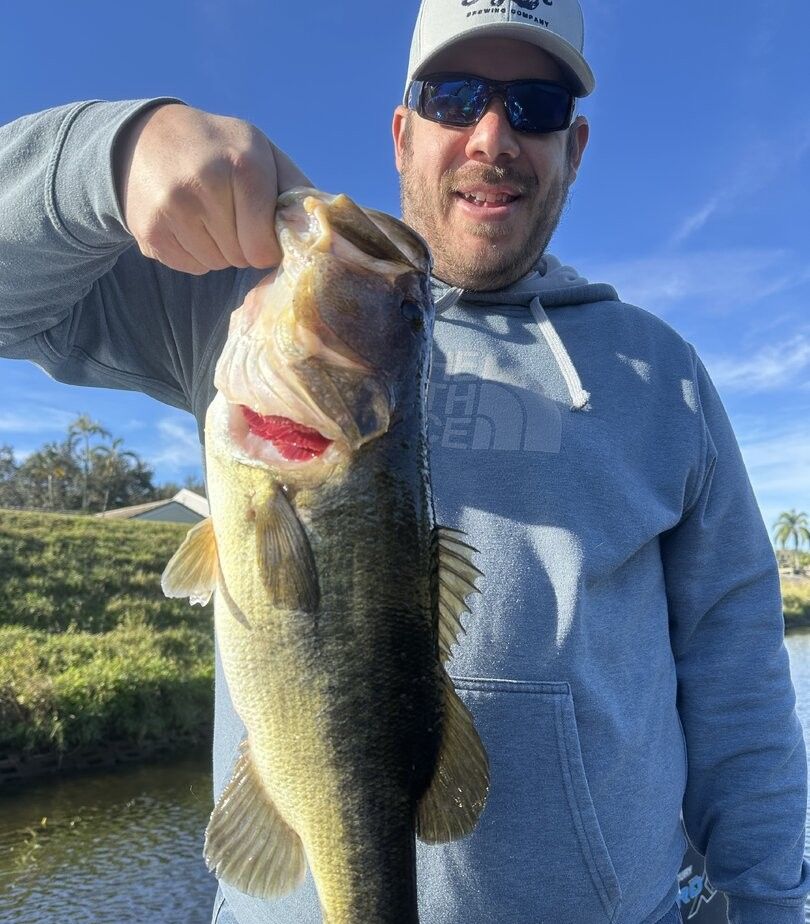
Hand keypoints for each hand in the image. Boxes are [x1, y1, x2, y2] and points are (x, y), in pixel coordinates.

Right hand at [113, 103, 310, 274]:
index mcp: (244, 167)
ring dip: (219, 250)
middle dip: (243, 245)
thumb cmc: (221, 149)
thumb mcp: (262, 153)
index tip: (261, 227)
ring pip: (215, 264)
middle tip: (232, 216)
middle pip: (240, 258)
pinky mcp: (148, 231)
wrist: (147, 136)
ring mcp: (172, 210)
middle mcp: (204, 186)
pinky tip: (188, 222)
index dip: (267, 244)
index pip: (264, 248)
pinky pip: (190, 267)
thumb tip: (328, 230)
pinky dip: (195, 253)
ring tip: (209, 215)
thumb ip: (297, 190)